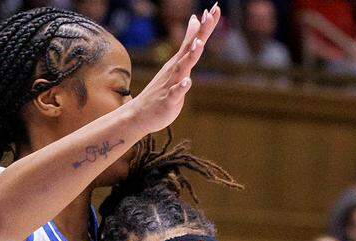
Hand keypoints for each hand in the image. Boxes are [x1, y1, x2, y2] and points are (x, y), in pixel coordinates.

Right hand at [128, 5, 220, 132]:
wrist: (140, 113)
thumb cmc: (162, 89)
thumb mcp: (178, 64)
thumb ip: (188, 44)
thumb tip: (195, 21)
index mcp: (180, 61)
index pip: (195, 39)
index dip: (206, 25)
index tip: (215, 8)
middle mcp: (175, 69)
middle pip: (191, 48)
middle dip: (201, 32)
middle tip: (210, 15)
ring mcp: (172, 83)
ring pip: (182, 68)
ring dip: (190, 56)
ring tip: (199, 43)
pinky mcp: (169, 100)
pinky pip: (176, 93)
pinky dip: (181, 87)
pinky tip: (187, 82)